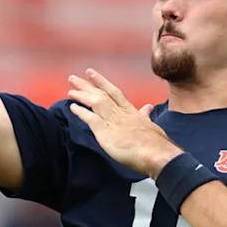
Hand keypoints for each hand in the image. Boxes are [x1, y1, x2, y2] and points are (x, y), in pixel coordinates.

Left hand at [67, 68, 182, 177]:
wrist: (156, 153)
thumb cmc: (156, 143)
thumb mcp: (151, 124)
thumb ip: (145, 115)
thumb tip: (148, 107)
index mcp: (131, 111)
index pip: (113, 92)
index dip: (101, 82)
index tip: (90, 73)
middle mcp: (121, 113)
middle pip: (101, 94)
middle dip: (86, 85)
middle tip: (73, 78)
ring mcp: (113, 121)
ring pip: (95, 102)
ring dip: (81, 95)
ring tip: (70, 91)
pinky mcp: (106, 132)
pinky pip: (91, 118)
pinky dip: (81, 112)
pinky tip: (72, 108)